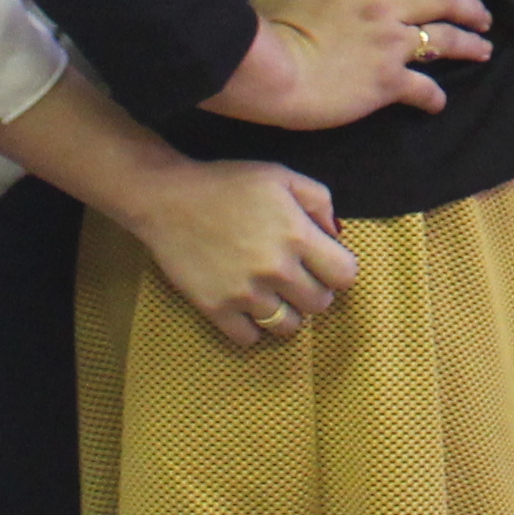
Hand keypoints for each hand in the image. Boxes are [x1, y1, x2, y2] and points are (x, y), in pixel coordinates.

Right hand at [129, 152, 358, 352]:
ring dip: (286, 312)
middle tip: (297, 277)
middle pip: (320, 304)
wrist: (168, 199)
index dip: (339, 270)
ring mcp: (245, 293)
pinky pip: (249, 338)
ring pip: (288, 326)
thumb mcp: (282, 176)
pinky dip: (253, 326)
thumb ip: (319, 201)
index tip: (325, 264)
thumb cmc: (227, 184)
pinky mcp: (216, 309)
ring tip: (273, 293)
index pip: (346, 276)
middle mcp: (276, 269)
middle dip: (314, 290)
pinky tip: (248, 306)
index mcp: (298, 235)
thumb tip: (335, 235)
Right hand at [209, 0, 489, 131]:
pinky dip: (434, 98)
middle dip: (470, 6)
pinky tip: (438, 103)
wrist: (274, 75)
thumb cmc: (267, 32)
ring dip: (469, 46)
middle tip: (484, 16)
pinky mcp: (388, 83)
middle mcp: (381, 11)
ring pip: (444, 40)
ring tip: (483, 51)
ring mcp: (389, 47)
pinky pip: (423, 89)